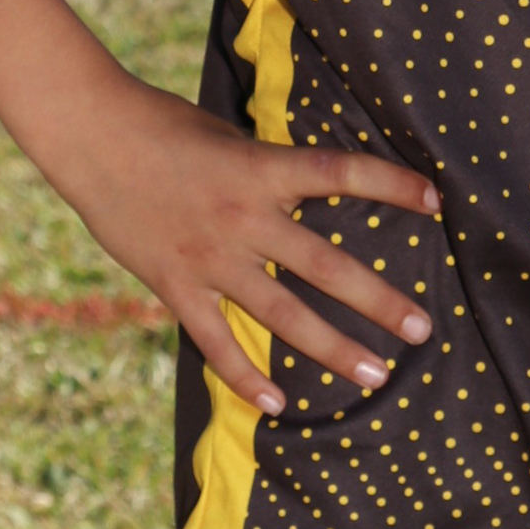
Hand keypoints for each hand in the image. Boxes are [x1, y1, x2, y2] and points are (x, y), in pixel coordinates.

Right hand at [59, 71, 439, 416]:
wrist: (93, 138)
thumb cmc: (164, 126)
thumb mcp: (230, 137)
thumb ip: (269, 170)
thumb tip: (312, 186)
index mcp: (262, 169)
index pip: (342, 173)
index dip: (392, 184)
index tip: (435, 199)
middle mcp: (245, 218)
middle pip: (327, 266)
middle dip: (379, 300)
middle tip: (421, 329)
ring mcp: (211, 258)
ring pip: (283, 314)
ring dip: (333, 347)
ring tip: (376, 374)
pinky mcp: (176, 286)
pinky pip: (216, 341)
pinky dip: (246, 375)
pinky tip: (279, 402)